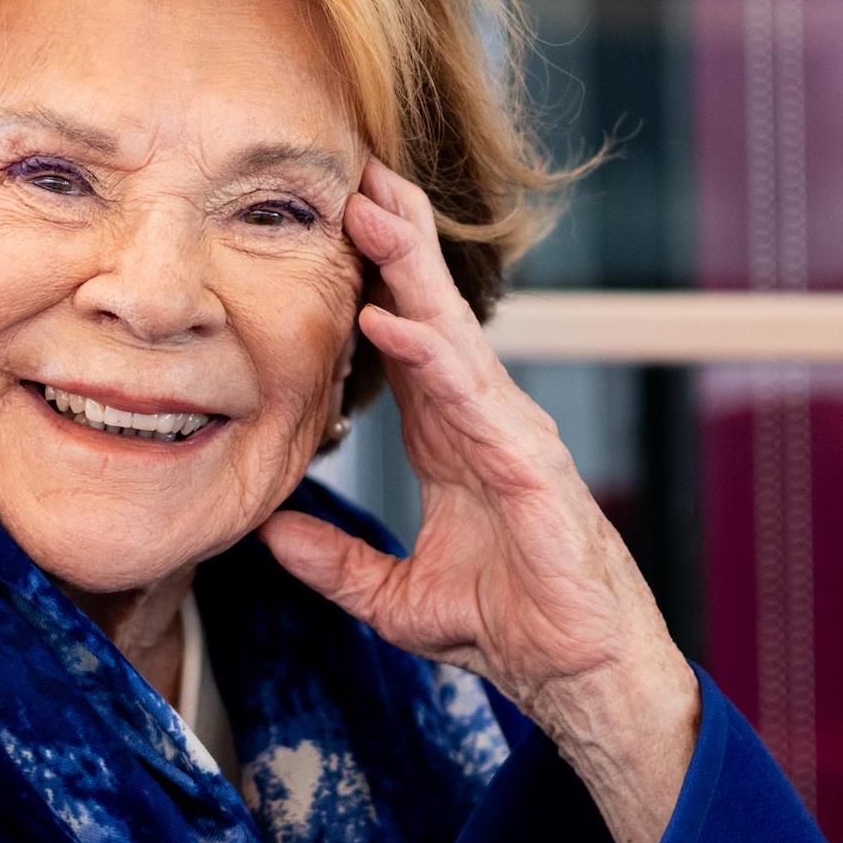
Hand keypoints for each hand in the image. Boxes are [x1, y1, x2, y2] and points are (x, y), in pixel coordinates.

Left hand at [259, 158, 698, 842]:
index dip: (369, 282)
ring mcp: (508, 432)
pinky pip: (471, 398)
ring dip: (408, 270)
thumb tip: (270, 533)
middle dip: (393, 240)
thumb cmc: (504, 622)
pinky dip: (430, 355)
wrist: (573, 670)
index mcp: (449, 433)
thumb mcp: (392, 595)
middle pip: (428, 311)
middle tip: (354, 173)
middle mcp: (479, 416)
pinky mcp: (529, 465)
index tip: (331, 224)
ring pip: (452, 333)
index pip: (402, 339)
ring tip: (368, 209)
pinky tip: (390, 319)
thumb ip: (332, 561)